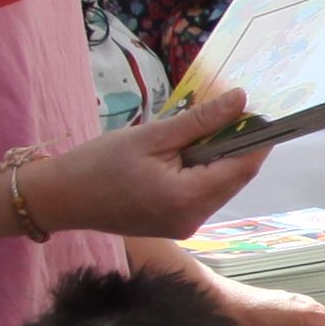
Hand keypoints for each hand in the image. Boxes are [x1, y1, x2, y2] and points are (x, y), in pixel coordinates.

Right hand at [28, 94, 273, 241]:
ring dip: (220, 158)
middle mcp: (193, 219)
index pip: (242, 168)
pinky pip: (203, 195)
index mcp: (188, 199)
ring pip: (220, 186)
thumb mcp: (152, 135)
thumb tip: (240, 99)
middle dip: (239, 146)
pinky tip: (189, 152)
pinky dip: (204, 172)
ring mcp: (185, 226)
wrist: (61, 197)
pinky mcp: (176, 225)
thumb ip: (200, 120)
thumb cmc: (99, 163)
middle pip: (234, 179)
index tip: (263, 112)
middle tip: (234, 112)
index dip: (259, 140)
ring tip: (206, 129)